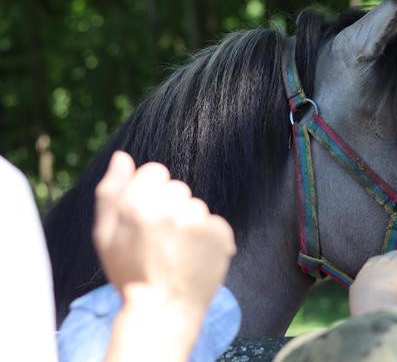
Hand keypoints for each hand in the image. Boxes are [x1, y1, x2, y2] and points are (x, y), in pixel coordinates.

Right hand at [94, 151, 235, 318]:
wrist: (163, 311)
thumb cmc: (130, 272)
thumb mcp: (105, 234)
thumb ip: (112, 191)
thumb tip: (122, 156)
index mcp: (136, 203)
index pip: (156, 172)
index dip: (151, 195)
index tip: (149, 220)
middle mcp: (168, 207)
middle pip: (178, 189)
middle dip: (171, 208)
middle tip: (162, 241)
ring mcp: (197, 220)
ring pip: (197, 207)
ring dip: (191, 225)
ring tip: (179, 253)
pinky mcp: (220, 233)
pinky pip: (215, 224)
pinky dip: (210, 239)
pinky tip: (196, 258)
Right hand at [349, 246, 396, 316]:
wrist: (373, 307)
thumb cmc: (364, 309)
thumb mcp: (357, 300)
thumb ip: (360, 297)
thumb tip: (360, 302)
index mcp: (365, 273)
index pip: (374, 261)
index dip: (382, 259)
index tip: (388, 259)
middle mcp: (379, 266)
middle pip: (391, 255)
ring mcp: (393, 266)